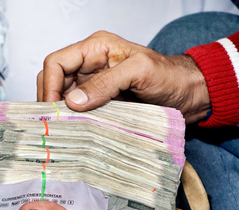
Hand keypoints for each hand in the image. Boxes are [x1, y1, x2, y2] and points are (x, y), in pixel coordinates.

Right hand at [37, 31, 210, 123]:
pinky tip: (76, 133)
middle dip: (51, 101)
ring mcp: (95, 86)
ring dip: (62, 114)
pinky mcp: (101, 104)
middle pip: (55, 81)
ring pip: (64, 99)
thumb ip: (106, 83)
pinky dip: (74, 122)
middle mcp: (90, 66)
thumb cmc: (169, 75)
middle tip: (54, 124)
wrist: (188, 94)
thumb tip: (73, 101)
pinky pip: (79, 112)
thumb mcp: (139, 72)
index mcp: (95, 48)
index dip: (50, 85)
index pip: (57, 62)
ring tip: (63, 131)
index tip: (53, 110)